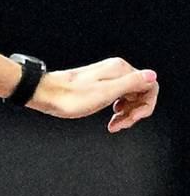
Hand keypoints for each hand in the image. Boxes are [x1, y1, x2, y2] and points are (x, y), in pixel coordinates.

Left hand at [30, 59, 158, 131]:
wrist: (44, 94)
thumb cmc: (70, 97)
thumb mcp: (105, 93)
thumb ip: (131, 84)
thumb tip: (152, 75)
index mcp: (120, 70)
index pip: (150, 85)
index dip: (146, 105)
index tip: (134, 119)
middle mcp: (115, 70)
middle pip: (141, 91)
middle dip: (135, 111)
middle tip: (121, 124)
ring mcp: (106, 77)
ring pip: (129, 96)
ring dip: (126, 112)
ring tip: (115, 124)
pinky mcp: (98, 84)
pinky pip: (118, 96)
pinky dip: (117, 109)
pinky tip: (110, 118)